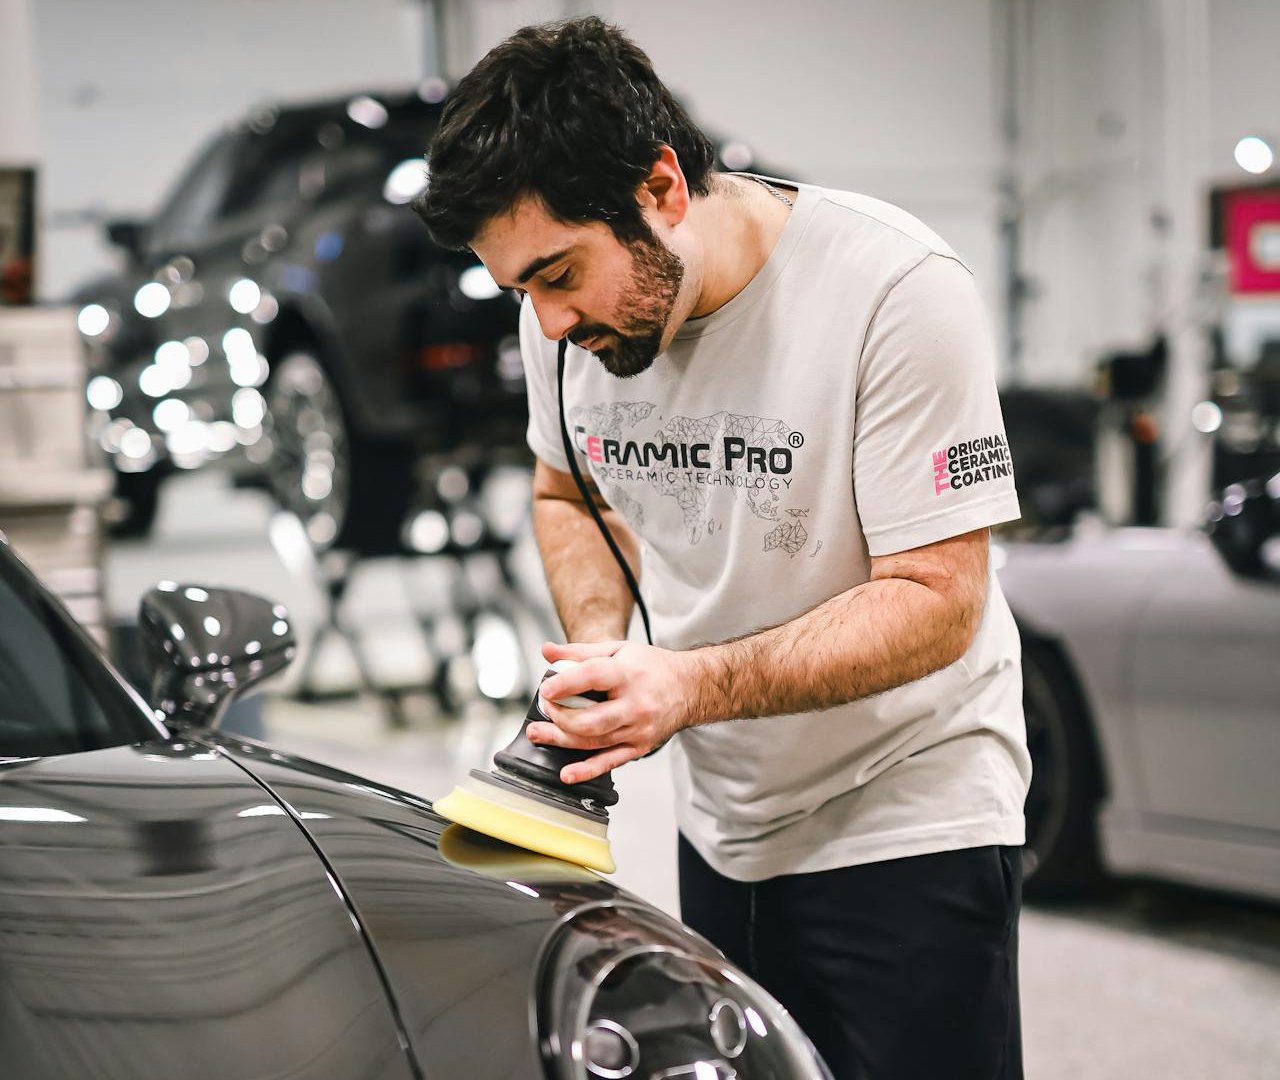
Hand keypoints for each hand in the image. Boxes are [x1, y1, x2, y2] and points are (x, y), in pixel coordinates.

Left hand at [527, 640, 699, 784]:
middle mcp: (635, 704)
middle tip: (546, 709)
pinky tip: (568, 773)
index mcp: (628, 674)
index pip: (592, 677)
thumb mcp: (618, 649)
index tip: (546, 689)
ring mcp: (638, 729)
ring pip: (594, 741)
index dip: (565, 684)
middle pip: (591, 719)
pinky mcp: (639, 747)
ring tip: (539, 734)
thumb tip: (547, 651)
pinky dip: (587, 770)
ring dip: (561, 740)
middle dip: (560, 717)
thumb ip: (580, 652)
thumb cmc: (652, 667)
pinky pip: (610, 762)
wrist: (690, 687)